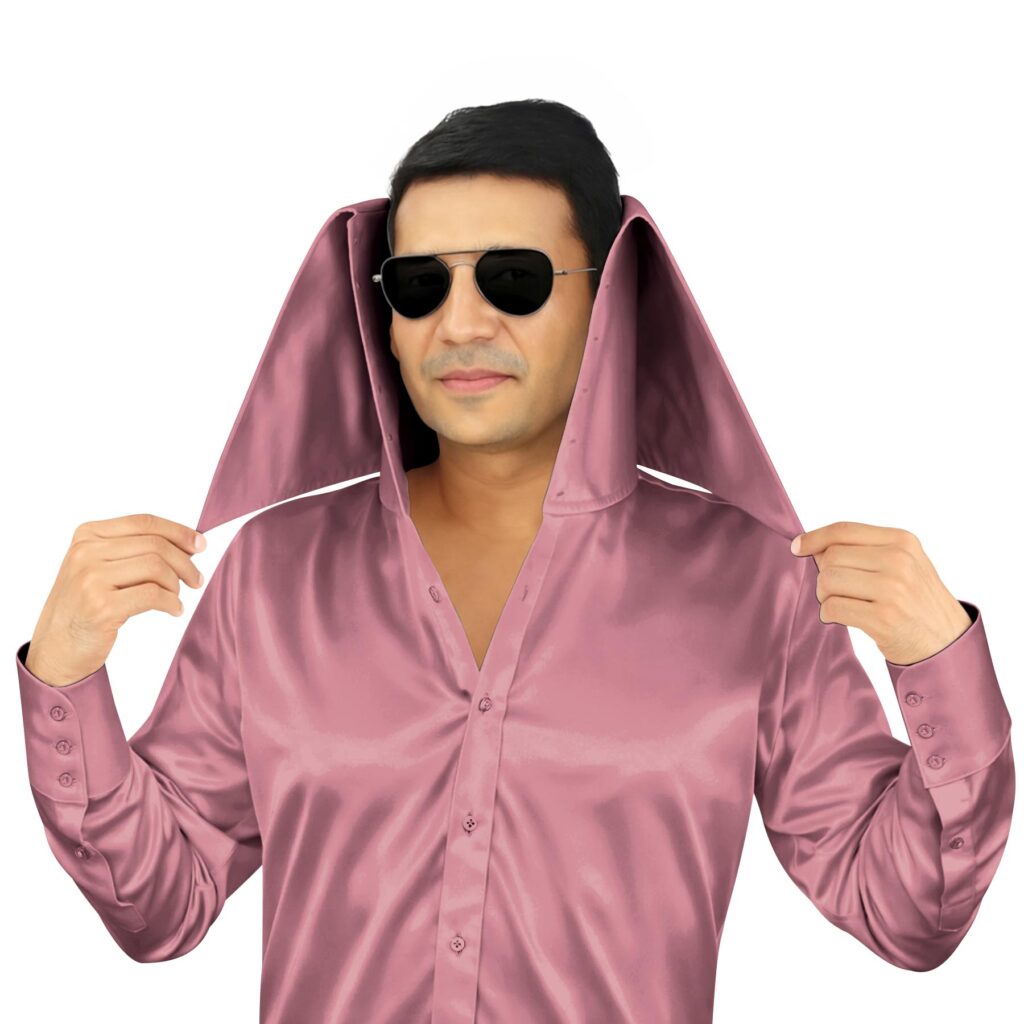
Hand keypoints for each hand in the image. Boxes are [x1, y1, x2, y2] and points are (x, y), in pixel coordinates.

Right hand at [25, 513, 206, 686]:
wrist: (56, 648)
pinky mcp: (101, 606)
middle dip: (185, 562)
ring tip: (177, 597)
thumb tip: (188, 542)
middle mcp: (85, 552)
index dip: (179, 532)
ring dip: (176, 583)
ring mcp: (90, 579)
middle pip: (155, 545)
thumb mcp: (99, 567)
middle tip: (196, 579)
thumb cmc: (85, 606)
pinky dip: (171, 602)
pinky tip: (174, 610)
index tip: (200, 545)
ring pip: (156, 567)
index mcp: (87, 535)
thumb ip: (132, 550)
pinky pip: (153, 595)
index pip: (144, 523)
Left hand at [790, 521, 972, 666]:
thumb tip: (814, 547)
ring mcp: (892, 589)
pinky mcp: (883, 618)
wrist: (947, 641)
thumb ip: (865, 550)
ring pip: (828, 580)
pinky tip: (840, 617)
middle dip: (823, 574)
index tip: (797, 547)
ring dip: (824, 595)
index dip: (814, 537)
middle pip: (831, 557)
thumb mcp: (903, 563)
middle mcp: (899, 561)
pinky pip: (833, 607)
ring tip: (840, 604)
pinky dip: (828, 614)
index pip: (844, 530)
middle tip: (834, 590)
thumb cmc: (916, 601)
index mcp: (902, 541)